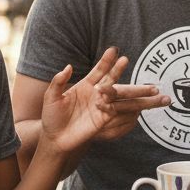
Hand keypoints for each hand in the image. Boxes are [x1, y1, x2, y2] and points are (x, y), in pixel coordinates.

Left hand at [39, 47, 169, 153]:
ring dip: (129, 88)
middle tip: (126, 59)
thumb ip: (58, 82)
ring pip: (118, 94)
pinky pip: (113, 110)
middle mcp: (96, 93)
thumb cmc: (52, 117)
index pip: (99, 70)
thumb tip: (68, 67)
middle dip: (119, 70)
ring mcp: (101, 105)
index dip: (106, 61)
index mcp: (85, 85)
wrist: (55, 138)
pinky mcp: (104, 118)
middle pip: (111, 79)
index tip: (113, 51)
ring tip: (138, 81)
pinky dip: (114, 104)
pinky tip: (116, 99)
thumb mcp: (51, 98)